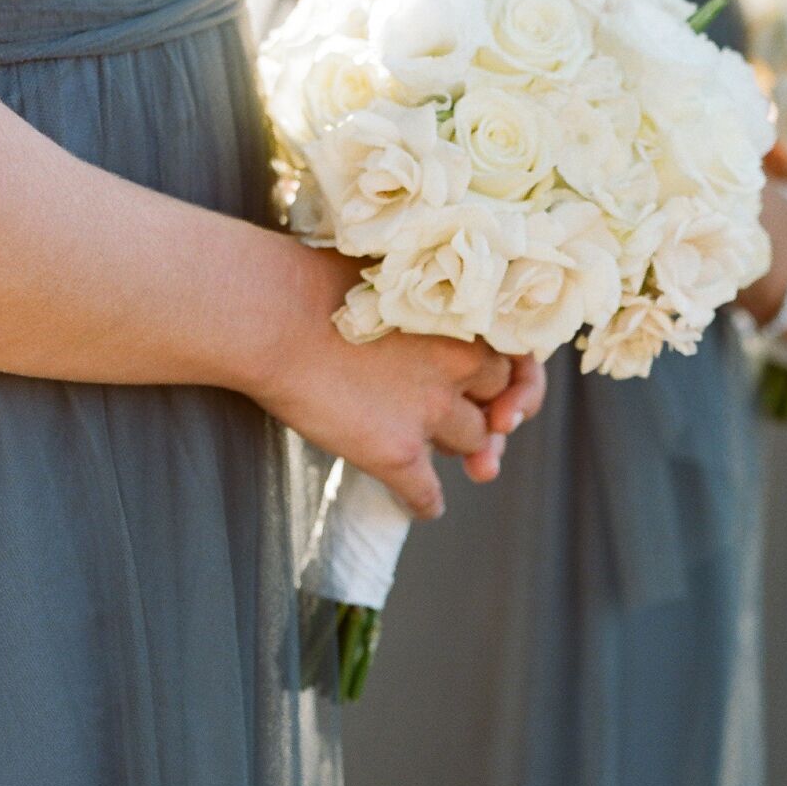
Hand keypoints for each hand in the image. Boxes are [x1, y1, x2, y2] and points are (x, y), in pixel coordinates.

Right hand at [256, 247, 540, 519]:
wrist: (272, 316)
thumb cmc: (316, 284)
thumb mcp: (392, 280)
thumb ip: (426, 308)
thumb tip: (429, 334)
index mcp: (464, 318)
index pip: (514, 359)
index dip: (507, 383)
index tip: (498, 397)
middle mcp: (459, 365)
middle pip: (497, 404)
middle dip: (484, 416)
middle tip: (465, 427)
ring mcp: (432, 411)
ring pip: (473, 446)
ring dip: (458, 452)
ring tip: (430, 449)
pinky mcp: (398, 452)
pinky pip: (429, 495)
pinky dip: (426, 504)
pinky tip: (419, 505)